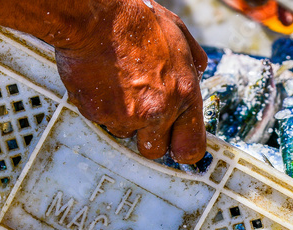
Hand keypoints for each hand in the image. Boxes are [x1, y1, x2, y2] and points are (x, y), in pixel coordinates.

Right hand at [55, 0, 208, 162]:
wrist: (95, 16)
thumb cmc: (138, 21)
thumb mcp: (180, 37)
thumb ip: (194, 66)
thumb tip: (198, 79)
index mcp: (184, 94)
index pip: (190, 148)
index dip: (181, 148)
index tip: (176, 143)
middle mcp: (158, 111)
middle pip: (154, 151)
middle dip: (148, 135)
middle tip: (141, 109)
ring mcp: (126, 116)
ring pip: (125, 135)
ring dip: (123, 118)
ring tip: (120, 85)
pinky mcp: (98, 114)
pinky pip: (102, 121)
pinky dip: (102, 107)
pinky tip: (103, 81)